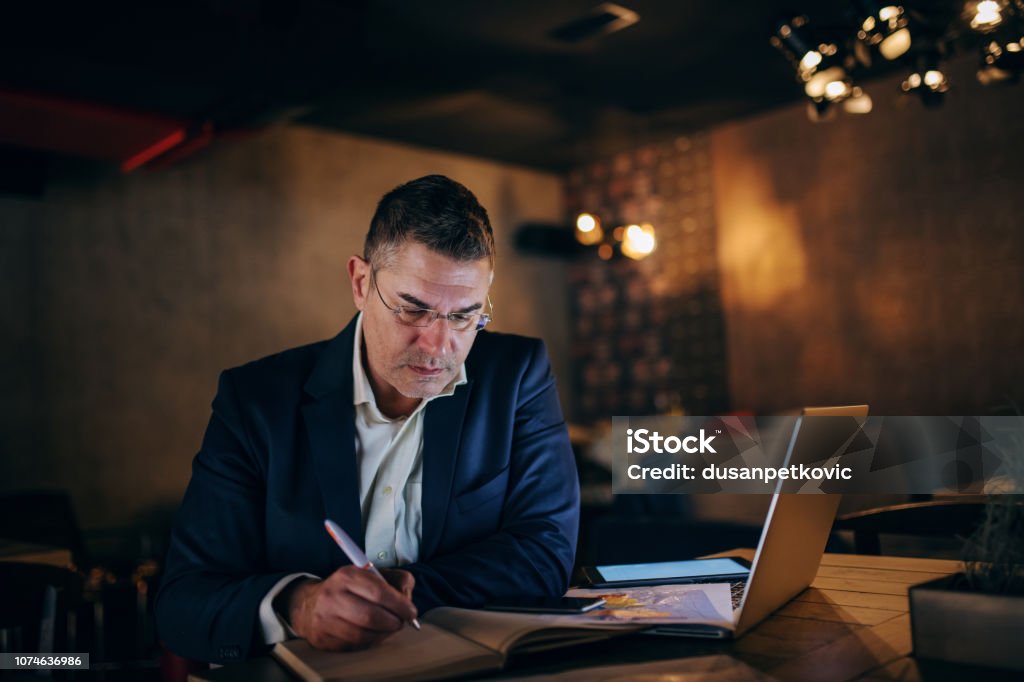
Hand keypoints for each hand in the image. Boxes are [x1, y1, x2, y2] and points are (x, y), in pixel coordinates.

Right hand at [283, 566, 416, 650]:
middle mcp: (333, 596)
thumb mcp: (371, 574)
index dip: (400, 605)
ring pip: (363, 635)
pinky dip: (369, 642)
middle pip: (372, 617)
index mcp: (347, 576)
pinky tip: (373, 634)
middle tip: (401, 622)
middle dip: (393, 623)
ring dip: (383, 635)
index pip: (379, 593)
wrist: (309, 604)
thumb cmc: (349, 589)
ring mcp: (325, 619)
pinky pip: (353, 645)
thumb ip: (397, 579)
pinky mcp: (322, 638)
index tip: (411, 612)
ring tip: (388, 628)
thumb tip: (407, 598)